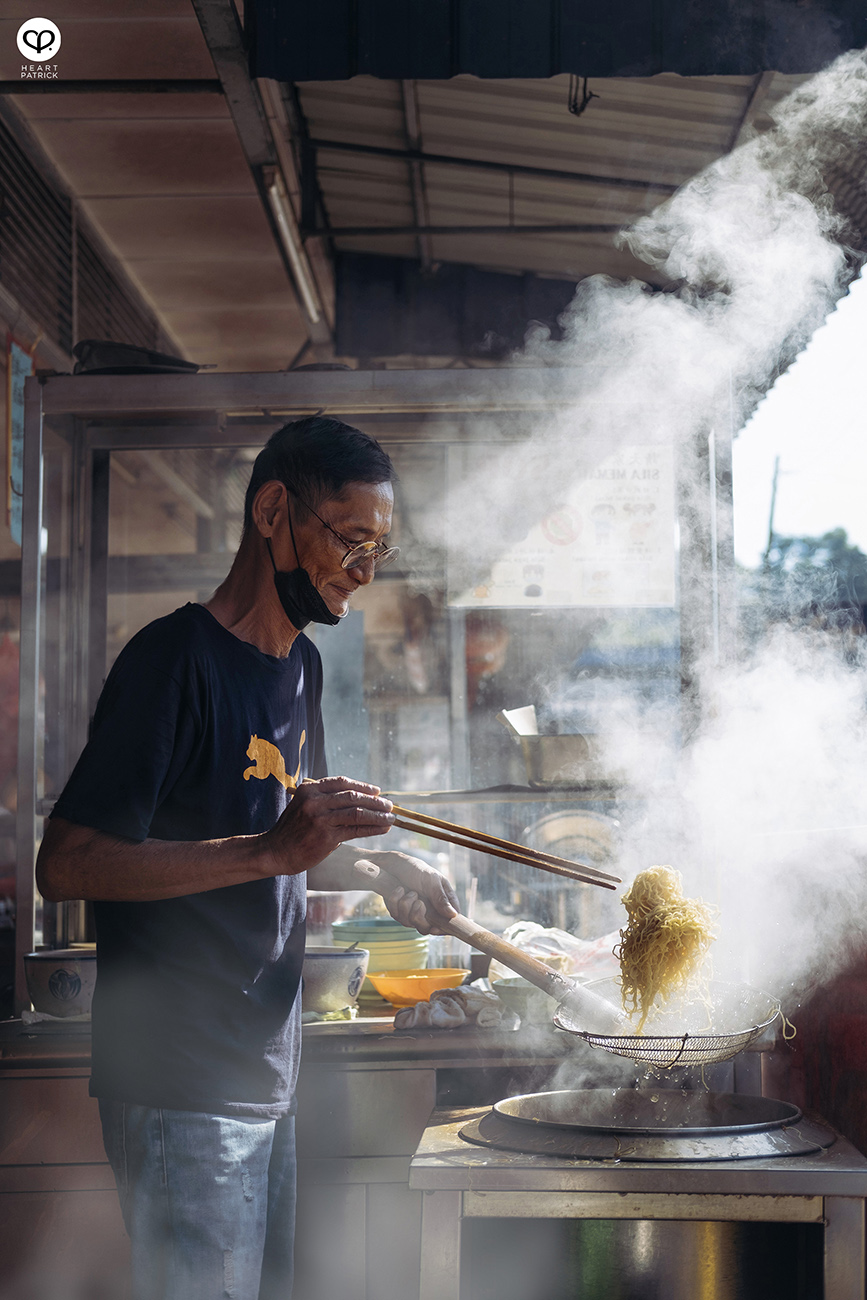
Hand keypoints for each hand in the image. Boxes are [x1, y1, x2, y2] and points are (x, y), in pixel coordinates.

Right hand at [262, 777, 393, 875]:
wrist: (275, 851)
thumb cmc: (292, 829)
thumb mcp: (303, 805)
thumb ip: (325, 799)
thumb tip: (358, 798)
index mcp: (309, 789)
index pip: (342, 783)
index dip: (362, 786)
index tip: (377, 791)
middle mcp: (315, 801)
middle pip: (353, 797)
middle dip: (374, 801)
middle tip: (389, 805)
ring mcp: (321, 819)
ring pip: (357, 813)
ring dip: (378, 815)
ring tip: (391, 818)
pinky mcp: (326, 837)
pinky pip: (355, 830)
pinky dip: (372, 828)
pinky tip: (383, 829)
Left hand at [356, 851, 459, 935]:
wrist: (396, 864)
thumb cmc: (418, 870)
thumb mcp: (432, 880)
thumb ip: (441, 898)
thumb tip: (453, 915)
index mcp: (443, 903)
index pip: (448, 924)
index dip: (442, 930)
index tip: (435, 927)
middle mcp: (429, 912)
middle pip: (426, 928)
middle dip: (419, 917)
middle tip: (418, 902)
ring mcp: (413, 914)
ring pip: (409, 923)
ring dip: (407, 905)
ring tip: (409, 891)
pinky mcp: (399, 913)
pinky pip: (396, 915)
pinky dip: (396, 901)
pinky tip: (399, 889)